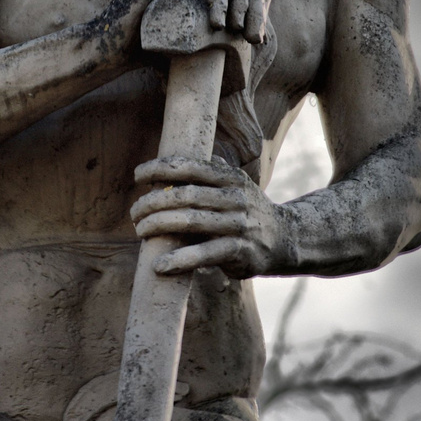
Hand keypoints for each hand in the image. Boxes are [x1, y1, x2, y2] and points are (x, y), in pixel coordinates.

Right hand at [98, 0, 268, 59]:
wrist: (110, 51)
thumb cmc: (149, 49)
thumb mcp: (193, 40)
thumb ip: (216, 34)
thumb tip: (252, 44)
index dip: (257, 8)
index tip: (260, 40)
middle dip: (253, 9)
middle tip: (256, 39)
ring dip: (240, 5)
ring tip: (240, 33)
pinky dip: (217, 0)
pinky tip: (219, 24)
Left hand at [130, 156, 281, 278]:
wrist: (286, 239)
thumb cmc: (247, 209)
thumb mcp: (235, 184)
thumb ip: (210, 171)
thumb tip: (179, 154)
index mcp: (231, 177)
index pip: (190, 166)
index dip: (161, 168)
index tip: (137, 175)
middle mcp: (236, 197)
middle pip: (186, 195)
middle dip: (153, 202)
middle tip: (134, 212)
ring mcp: (239, 224)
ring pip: (191, 221)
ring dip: (158, 226)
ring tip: (140, 231)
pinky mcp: (240, 251)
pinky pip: (204, 254)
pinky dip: (179, 260)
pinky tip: (159, 266)